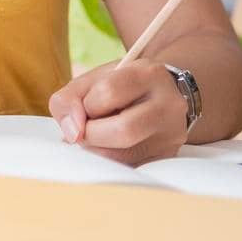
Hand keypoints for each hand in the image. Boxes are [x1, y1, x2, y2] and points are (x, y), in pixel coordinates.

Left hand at [48, 60, 188, 165]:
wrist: (158, 95)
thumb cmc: (119, 86)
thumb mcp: (93, 79)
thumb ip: (69, 99)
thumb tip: (72, 133)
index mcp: (149, 74)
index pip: (108, 93)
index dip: (86, 105)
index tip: (84, 107)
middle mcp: (169, 105)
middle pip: (122, 130)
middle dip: (91, 133)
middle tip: (85, 128)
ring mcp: (172, 134)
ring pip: (124, 155)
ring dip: (97, 148)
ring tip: (97, 135)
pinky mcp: (167, 156)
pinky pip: (128, 166)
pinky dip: (108, 159)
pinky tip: (108, 145)